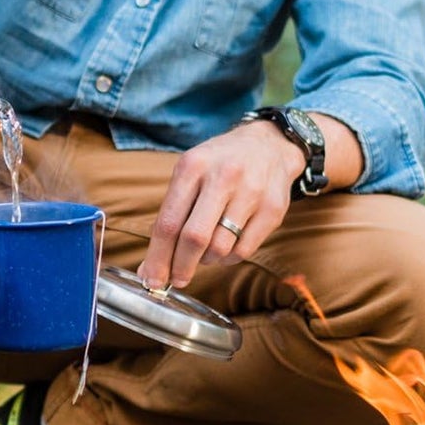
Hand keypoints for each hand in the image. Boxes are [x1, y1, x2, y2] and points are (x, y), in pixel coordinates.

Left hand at [138, 124, 303, 290]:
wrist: (270, 145)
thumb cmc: (219, 164)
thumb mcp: (190, 173)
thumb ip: (170, 215)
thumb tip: (151, 267)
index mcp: (193, 166)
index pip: (168, 222)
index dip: (158, 257)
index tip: (151, 279)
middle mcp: (223, 177)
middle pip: (194, 238)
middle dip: (180, 267)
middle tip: (175, 280)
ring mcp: (251, 193)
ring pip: (220, 248)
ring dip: (206, 260)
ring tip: (203, 253)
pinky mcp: (273, 209)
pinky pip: (244, 251)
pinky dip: (228, 258)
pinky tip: (224, 248)